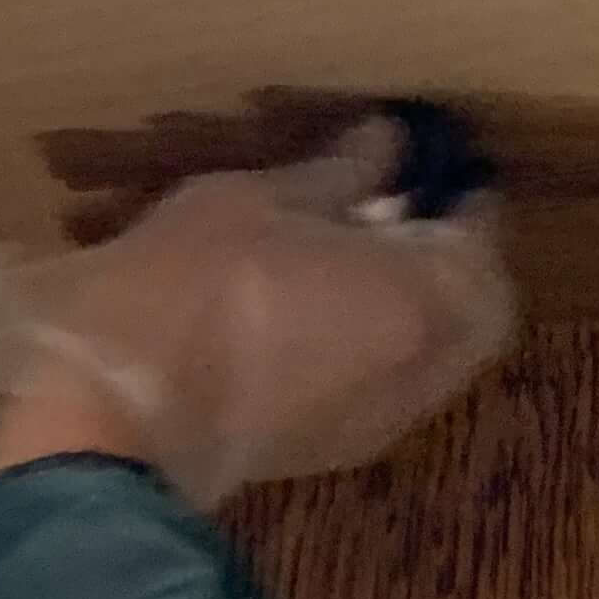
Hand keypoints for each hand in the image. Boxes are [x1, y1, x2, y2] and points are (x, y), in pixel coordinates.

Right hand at [0, 122, 517, 507]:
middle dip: (456, 264)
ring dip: (418, 308)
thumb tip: (386, 146)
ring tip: (357, 257)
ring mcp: (379, 422)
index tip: (442, 168)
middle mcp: (421, 372)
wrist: (116, 417)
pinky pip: (387, 386)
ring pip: (434, 358)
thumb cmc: (189, 288)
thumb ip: (336, 175)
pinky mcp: (331, 452)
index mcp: (421, 303)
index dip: (467, 202)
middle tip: (408, 215)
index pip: (482, 244)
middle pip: (477, 314)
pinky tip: (320, 311)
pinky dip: (380, 344)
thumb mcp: (258, 202)